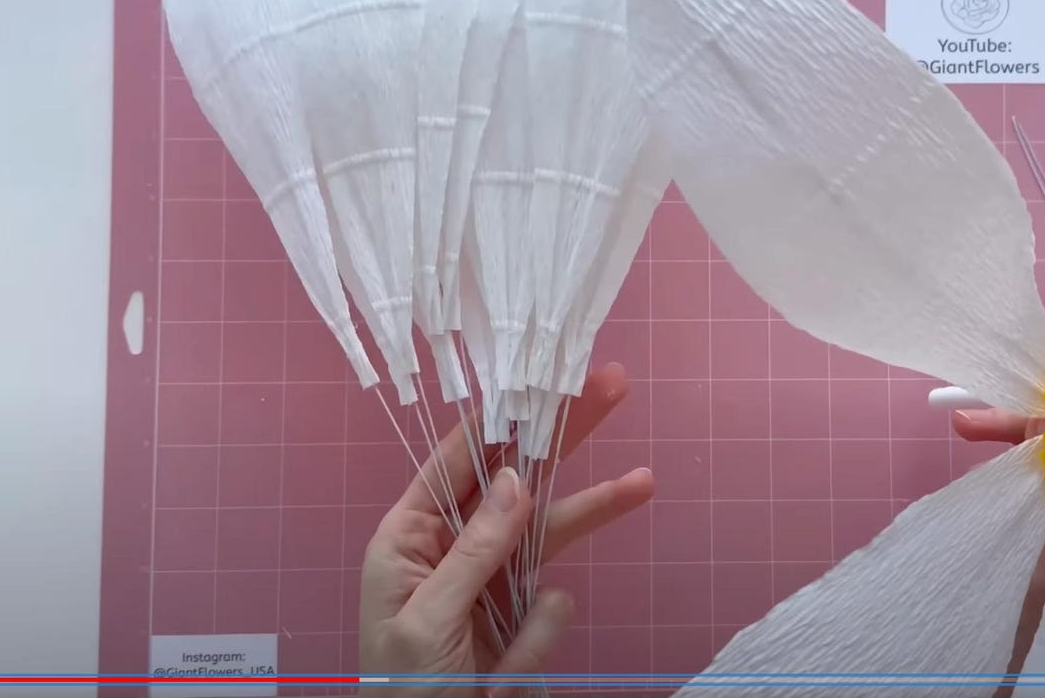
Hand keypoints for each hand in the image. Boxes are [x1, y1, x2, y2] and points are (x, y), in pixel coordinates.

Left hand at [359, 363, 654, 697]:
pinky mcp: (520, 621)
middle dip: (563, 433)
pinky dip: (535, 642)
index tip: (542, 378)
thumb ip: (474, 551)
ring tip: (642, 485)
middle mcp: (452, 549)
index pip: (459, 461)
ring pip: (548, 533)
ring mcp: (490, 584)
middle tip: (609, 385)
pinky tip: (502, 677)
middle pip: (516, 477)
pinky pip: (550, 609)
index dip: (502, 417)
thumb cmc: (402, 694)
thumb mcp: (427, 621)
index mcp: (409, 539)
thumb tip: (513, 479)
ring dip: (591, 509)